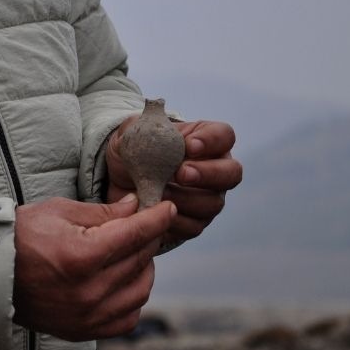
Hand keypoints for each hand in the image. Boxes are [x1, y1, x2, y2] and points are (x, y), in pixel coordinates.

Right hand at [13, 196, 175, 341]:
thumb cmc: (20, 235)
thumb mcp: (60, 212)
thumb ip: (104, 212)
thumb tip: (137, 206)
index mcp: (82, 256)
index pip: (136, 234)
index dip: (157, 218)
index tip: (168, 208)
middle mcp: (88, 291)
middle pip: (140, 259)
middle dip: (147, 237)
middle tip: (143, 225)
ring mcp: (87, 315)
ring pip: (141, 290)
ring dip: (144, 268)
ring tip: (132, 253)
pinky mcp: (82, 330)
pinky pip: (127, 318)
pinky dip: (133, 299)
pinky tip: (124, 282)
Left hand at [106, 118, 241, 246]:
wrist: (117, 181)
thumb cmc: (133, 151)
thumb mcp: (133, 132)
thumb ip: (142, 125)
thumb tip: (151, 124)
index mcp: (205, 141)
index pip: (224, 136)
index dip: (211, 141)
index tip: (189, 145)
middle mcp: (214, 170)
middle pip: (231, 173)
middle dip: (208, 174)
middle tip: (181, 173)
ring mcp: (208, 198)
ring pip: (213, 203)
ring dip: (185, 199)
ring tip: (159, 192)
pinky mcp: (194, 222)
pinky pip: (193, 226)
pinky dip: (173, 220)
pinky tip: (155, 211)